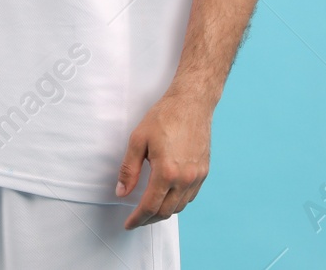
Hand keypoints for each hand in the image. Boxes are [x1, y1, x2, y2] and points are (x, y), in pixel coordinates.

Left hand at [115, 91, 212, 228]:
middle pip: (165, 211)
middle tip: (137, 219)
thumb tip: (121, 192)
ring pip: (179, 207)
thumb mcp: (138, 140)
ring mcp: (197, 176)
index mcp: (166, 172)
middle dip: (149, 219)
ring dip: (164, 212)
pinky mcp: (204, 171)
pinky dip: (178, 202)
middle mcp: (185, 179)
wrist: (192, 102)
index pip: (150, 206)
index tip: (129, 224)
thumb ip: (128, 170)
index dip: (137, 219)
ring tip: (150, 210)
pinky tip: (168, 197)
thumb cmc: (165, 117)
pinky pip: (190, 196)